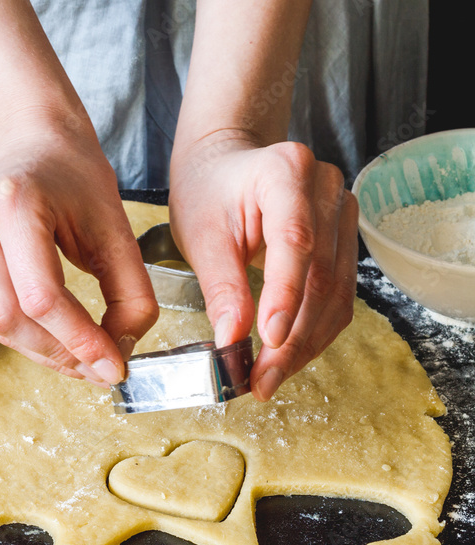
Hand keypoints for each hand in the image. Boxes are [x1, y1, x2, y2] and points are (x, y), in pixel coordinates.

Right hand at [0, 113, 158, 385]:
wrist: (30, 139)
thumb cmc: (74, 174)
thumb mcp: (116, 226)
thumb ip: (130, 292)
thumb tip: (121, 350)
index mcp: (15, 203)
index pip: (42, 296)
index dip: (79, 341)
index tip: (113, 365)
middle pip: (8, 319)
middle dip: (58, 354)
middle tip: (98, 368)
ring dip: (42, 351)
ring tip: (81, 355)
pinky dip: (25, 332)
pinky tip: (55, 331)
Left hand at [169, 134, 358, 399]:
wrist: (224, 164)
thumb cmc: (208, 192)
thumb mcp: (200, 234)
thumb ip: (221, 285)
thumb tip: (232, 340)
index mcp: (286, 171)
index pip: (294, 240)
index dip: (285, 295)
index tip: (268, 340)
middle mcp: (326, 188)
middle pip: (321, 275)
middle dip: (292, 337)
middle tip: (262, 380)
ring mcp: (342, 213)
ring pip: (336, 293)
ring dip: (306, 344)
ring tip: (270, 378)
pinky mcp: (344, 239)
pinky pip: (338, 294)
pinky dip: (313, 331)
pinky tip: (287, 357)